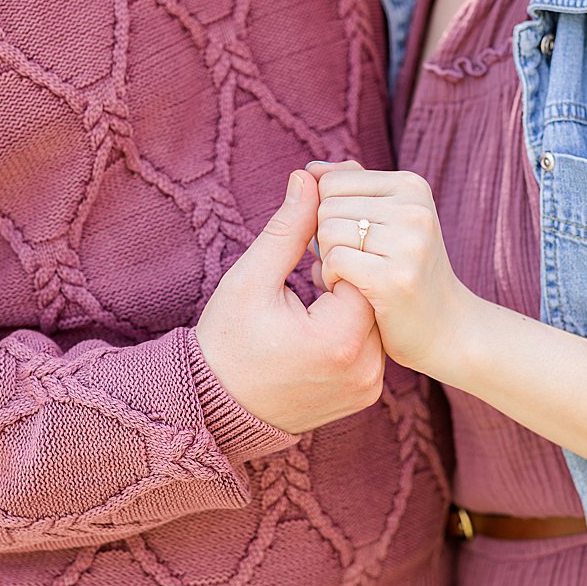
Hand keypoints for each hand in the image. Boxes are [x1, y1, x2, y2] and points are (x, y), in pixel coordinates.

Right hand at [195, 169, 385, 434]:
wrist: (213, 408)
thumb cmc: (226, 340)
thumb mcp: (251, 279)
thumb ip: (289, 228)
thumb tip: (310, 177)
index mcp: (340, 338)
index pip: (361, 267)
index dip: (334, 252)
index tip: (304, 258)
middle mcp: (365, 368)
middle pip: (371, 293)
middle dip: (343, 276)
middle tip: (306, 278)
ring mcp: (368, 386)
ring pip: (373, 320)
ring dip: (347, 304)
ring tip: (308, 307)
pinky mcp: (364, 397)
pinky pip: (369, 348)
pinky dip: (348, 332)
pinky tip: (314, 331)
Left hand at [309, 163, 477, 374]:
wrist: (446, 329)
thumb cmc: (403, 271)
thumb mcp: (385, 220)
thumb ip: (349, 189)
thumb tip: (309, 169)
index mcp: (410, 185)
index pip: (330, 181)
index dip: (325, 213)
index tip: (350, 238)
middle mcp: (414, 208)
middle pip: (325, 206)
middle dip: (324, 238)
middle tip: (353, 262)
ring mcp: (409, 243)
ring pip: (326, 233)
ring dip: (327, 261)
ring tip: (354, 277)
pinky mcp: (395, 278)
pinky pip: (334, 262)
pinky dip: (331, 279)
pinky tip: (351, 291)